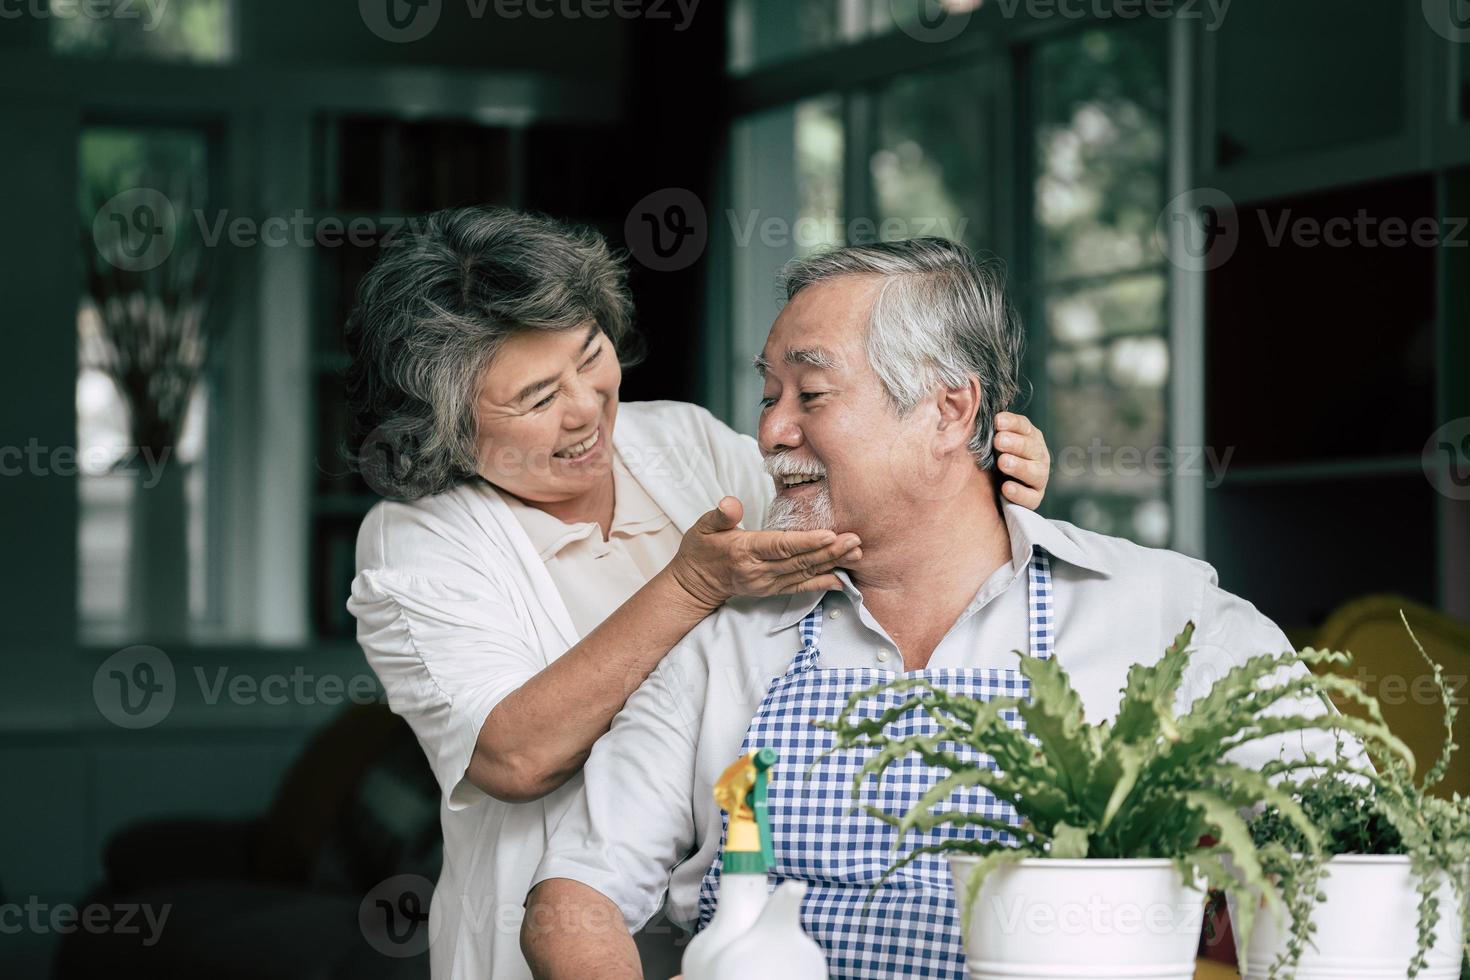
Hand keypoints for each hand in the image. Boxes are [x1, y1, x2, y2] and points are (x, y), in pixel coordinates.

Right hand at [667, 497, 861, 608]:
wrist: (695, 583)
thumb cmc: (701, 550)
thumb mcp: (703, 527)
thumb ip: (720, 515)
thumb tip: (730, 504)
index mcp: (745, 551)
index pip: (780, 546)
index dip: (806, 542)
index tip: (830, 535)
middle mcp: (759, 571)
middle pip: (799, 561)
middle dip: (830, 551)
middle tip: (855, 540)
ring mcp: (768, 583)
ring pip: (805, 573)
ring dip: (832, 563)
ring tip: (856, 553)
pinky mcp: (773, 590)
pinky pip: (801, 587)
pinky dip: (822, 583)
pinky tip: (842, 579)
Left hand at [993, 412, 1049, 509]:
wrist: (998, 490)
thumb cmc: (994, 459)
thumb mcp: (993, 444)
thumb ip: (989, 431)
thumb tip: (973, 417)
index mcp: (1029, 437)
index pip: (1024, 426)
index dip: (1012, 423)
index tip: (997, 422)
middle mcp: (1038, 456)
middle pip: (1031, 448)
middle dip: (1015, 444)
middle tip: (998, 441)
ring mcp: (1038, 478)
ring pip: (1034, 472)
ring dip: (1019, 466)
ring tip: (1003, 463)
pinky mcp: (1034, 498)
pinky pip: (1030, 497)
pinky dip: (1019, 493)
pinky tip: (1006, 488)